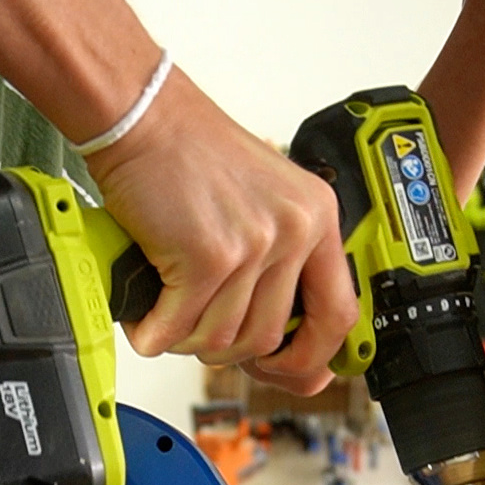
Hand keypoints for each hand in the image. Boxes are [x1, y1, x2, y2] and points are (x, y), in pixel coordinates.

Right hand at [86, 69, 358, 395]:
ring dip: (186, 339)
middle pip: (269, 338)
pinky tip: (145, 318)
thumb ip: (281, 270)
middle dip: (226, 350)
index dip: (311, 357)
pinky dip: (155, 333)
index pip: (339, 315)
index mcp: (318, 219)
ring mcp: (254, 244)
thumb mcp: (262, 205)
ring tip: (167, 315)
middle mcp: (296, 230)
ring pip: (223, 339)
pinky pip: (181, 327)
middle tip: (199, 333)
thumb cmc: (191, 157)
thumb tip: (296, 356)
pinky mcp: (208, 255)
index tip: (286, 368)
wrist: (144, 116)